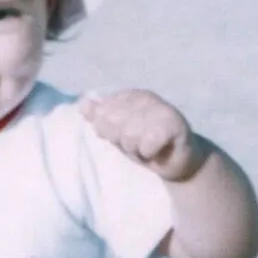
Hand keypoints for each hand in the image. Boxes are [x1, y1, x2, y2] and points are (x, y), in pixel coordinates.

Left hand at [81, 89, 205, 182]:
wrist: (175, 161)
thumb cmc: (144, 145)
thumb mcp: (117, 133)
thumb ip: (99, 118)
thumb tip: (82, 103)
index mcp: (129, 96)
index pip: (101, 113)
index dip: (109, 132)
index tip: (125, 137)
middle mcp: (145, 97)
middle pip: (112, 121)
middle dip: (122, 141)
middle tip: (138, 144)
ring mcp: (162, 108)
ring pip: (129, 133)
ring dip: (136, 148)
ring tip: (147, 148)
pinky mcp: (175, 124)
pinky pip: (148, 142)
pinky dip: (149, 152)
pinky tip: (158, 151)